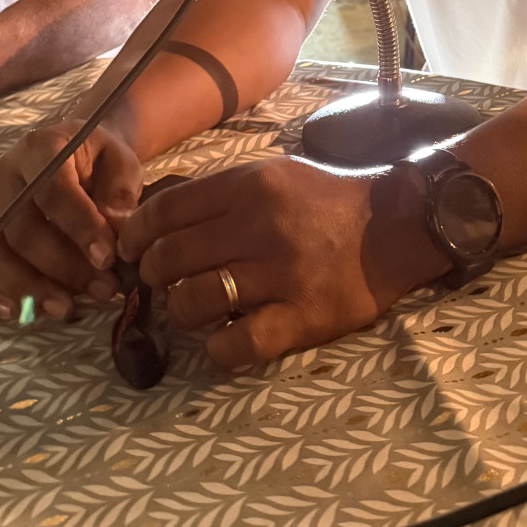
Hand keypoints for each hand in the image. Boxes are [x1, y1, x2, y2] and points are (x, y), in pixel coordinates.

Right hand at [0, 119, 143, 322]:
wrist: (76, 153)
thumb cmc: (100, 161)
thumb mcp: (121, 164)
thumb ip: (120, 195)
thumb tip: (115, 231)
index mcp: (42, 148)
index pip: (54, 191)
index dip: (80, 227)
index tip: (107, 258)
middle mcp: (5, 174)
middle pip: (22, 229)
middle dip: (63, 267)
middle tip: (103, 289)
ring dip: (30, 288)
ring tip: (66, 309)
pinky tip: (12, 313)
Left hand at [118, 156, 446, 368]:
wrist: (395, 228)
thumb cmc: (326, 201)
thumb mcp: (272, 176)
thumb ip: (220, 193)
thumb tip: (155, 215)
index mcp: (249, 187)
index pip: (166, 210)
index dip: (135, 234)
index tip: (130, 249)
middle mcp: (259, 227)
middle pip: (170, 257)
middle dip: (151, 274)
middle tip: (159, 281)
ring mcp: (280, 275)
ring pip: (193, 302)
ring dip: (180, 311)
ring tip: (192, 310)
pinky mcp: (301, 318)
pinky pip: (236, 346)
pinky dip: (217, 350)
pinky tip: (222, 342)